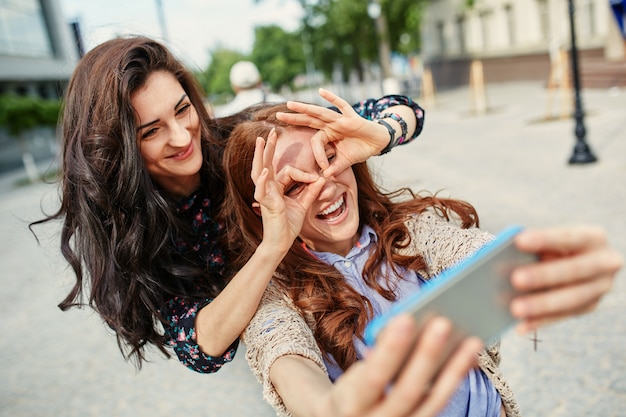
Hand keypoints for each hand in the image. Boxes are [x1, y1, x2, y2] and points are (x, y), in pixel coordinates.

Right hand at [251, 128, 324, 253]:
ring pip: (259, 171)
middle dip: (269, 147)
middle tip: (271, 131)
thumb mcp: (303, 205)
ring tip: (262, 141)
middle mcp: (268, 188)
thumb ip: (311, 191)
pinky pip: (262, 189)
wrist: (281, 243)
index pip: (287, 171)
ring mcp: (264, 195)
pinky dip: (264, 179)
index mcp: (276, 187)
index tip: (317, 179)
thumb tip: (321, 179)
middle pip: (266, 163)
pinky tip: (267, 170)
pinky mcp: (265, 203)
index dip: (304, 174)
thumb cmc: (288, 225)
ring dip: (260, 155)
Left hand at [275, 88, 389, 176]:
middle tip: (277, 115)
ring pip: (320, 112)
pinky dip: (331, 98)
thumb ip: (335, 167)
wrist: (378, 142)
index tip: (324, 168)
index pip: (316, 142)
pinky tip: (320, 91)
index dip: (318, 155)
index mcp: (327, 134)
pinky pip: (341, 106)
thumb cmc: (360, 149)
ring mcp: (340, 120)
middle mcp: (330, 125)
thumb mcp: (345, 161)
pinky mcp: (352, 118)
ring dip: (305, 108)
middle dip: (293, 118)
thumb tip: (325, 176)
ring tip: (290, 104)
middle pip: (309, 120)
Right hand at [320, 315, 481, 416]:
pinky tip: (469, 358)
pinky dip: (456, 379)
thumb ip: (373, 360)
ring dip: (454, 369)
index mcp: (351, 403)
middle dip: (426, 356)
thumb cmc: (352, 391)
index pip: (373, 376)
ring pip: (432, 401)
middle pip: (407, 391)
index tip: (406, 318)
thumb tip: (400, 331)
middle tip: (443, 323)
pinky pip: (440, 403)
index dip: (390, 349)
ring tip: (471, 341)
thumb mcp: (351, 376)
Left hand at [510, 225, 621, 332]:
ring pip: (571, 299)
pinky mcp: (590, 306)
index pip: (569, 237)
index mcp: (593, 238)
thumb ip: (535, 245)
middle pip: (574, 270)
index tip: (519, 241)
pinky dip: (540, 322)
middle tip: (515, 279)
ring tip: (515, 309)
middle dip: (544, 275)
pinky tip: (520, 326)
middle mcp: (604, 262)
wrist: (579, 261)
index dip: (545, 239)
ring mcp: (600, 288)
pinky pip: (563, 316)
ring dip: (541, 305)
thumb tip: (507, 255)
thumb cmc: (555, 245)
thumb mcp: (550, 240)